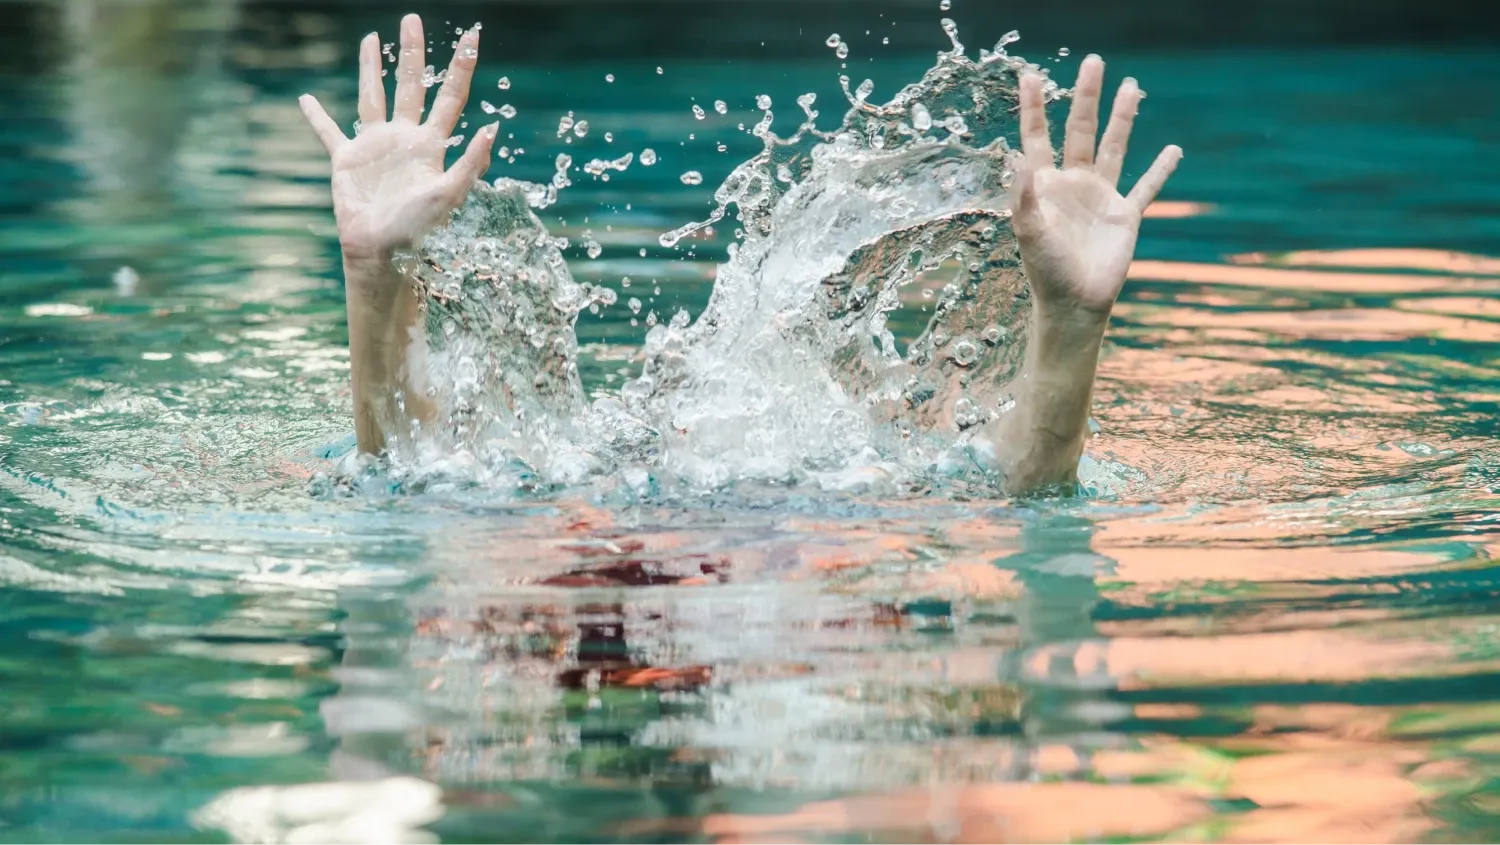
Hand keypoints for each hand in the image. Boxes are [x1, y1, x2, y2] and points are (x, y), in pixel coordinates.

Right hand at [299, 15, 496, 263]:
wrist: (383, 254)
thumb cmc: (418, 232)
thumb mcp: (449, 196)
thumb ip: (471, 163)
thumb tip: (492, 129)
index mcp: (431, 144)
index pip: (450, 96)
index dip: (461, 66)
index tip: (472, 36)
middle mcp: (405, 139)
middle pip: (411, 85)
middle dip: (412, 53)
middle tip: (411, 19)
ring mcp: (375, 147)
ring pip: (373, 96)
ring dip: (372, 68)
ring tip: (372, 38)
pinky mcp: (347, 160)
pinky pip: (329, 133)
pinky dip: (316, 117)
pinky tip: (305, 100)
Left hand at [1011, 56, 1181, 316]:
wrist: (1075, 304)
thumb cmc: (1045, 271)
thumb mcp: (1029, 232)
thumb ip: (1024, 195)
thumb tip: (1016, 159)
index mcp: (1045, 185)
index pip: (1037, 136)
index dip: (1034, 107)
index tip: (1031, 75)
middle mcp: (1073, 184)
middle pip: (1080, 129)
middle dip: (1086, 97)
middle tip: (1094, 62)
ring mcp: (1101, 196)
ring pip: (1114, 147)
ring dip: (1123, 118)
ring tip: (1132, 87)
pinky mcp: (1126, 215)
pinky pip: (1147, 188)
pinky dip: (1161, 170)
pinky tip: (1174, 151)